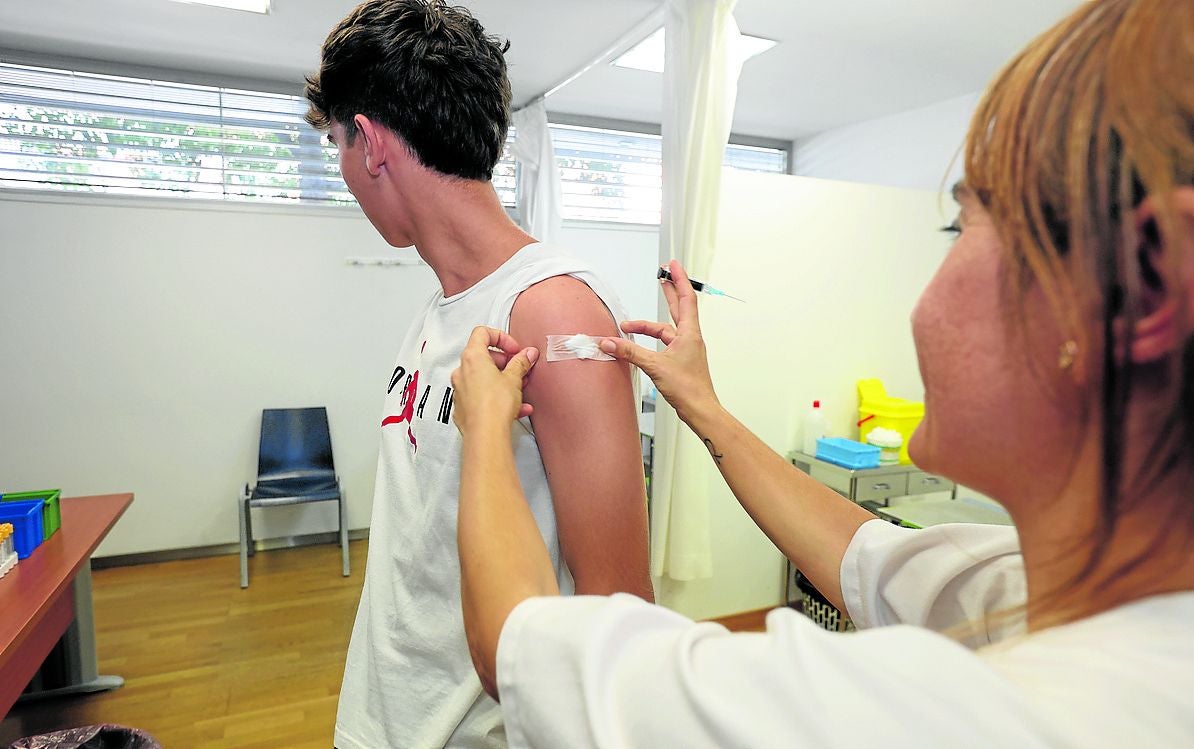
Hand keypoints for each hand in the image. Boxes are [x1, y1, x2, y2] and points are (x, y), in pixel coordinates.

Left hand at [451, 327, 538, 435]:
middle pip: (483, 356)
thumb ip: (521, 363)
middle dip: (505, 361)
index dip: (501, 337)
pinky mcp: (463, 407)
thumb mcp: (514, 379)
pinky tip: (516, 408)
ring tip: (520, 389)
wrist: (485, 435)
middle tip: (519, 369)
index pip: (482, 333)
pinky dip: (497, 396)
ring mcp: (460, 389)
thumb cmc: (495, 405)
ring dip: (503, 380)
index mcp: (472, 357)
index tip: (514, 349)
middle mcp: (462, 371)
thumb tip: (527, 354)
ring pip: (483, 378)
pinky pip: (481, 395)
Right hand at [599, 260, 720, 425]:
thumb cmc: (688, 389)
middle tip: (662, 275)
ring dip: (649, 325)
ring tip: (630, 324)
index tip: (672, 265)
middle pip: (679, 307)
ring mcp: (686, 349)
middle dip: (669, 290)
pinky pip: (664, 344)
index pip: (685, 298)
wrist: (700, 410)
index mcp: (689, 334)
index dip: (678, 279)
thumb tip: (610, 342)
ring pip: (667, 329)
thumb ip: (630, 352)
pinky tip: (640, 344)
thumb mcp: (654, 366)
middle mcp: (690, 338)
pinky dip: (651, 341)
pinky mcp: (680, 361)